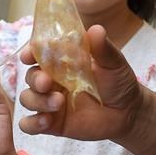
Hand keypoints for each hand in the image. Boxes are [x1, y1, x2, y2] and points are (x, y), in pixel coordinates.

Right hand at [18, 25, 143, 140]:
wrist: (128, 112)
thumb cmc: (118, 82)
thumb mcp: (113, 63)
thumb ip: (102, 48)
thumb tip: (96, 29)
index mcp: (61, 62)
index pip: (38, 54)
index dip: (30, 53)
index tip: (29, 55)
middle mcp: (52, 80)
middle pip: (30, 76)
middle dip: (35, 79)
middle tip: (47, 83)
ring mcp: (50, 102)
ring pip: (27, 99)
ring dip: (37, 100)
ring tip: (58, 103)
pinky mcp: (52, 123)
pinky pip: (30, 124)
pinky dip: (32, 123)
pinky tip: (47, 121)